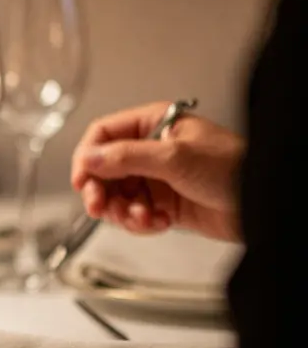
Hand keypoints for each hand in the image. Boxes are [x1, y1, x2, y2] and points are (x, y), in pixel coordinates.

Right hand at [70, 102, 244, 241]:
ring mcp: (157, 178)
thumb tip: (89, 157)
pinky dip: (141, 223)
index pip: (103, 135)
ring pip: (117, 196)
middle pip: (104, 169)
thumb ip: (126, 157)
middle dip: (101, 191)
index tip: (82, 180)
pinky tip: (159, 223)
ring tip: (140, 218)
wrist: (264, 204)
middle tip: (100, 206)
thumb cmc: (235, 167)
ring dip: (122, 212)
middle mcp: (151, 149)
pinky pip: (135, 214)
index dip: (88, 157)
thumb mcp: (174, 157)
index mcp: (153, 125)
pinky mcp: (165, 204)